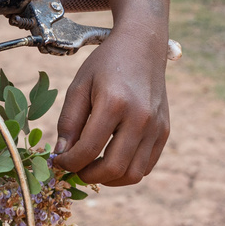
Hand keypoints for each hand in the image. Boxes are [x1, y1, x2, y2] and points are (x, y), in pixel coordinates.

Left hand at [52, 26, 170, 185]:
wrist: (141, 46)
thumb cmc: (106, 64)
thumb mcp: (79, 85)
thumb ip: (69, 121)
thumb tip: (61, 154)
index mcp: (114, 103)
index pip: (88, 149)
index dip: (69, 162)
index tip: (59, 162)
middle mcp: (140, 118)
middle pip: (113, 168)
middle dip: (89, 176)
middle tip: (76, 169)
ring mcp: (156, 127)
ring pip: (133, 174)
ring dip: (110, 179)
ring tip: (93, 168)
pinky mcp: (165, 131)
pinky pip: (147, 166)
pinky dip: (128, 171)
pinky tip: (112, 160)